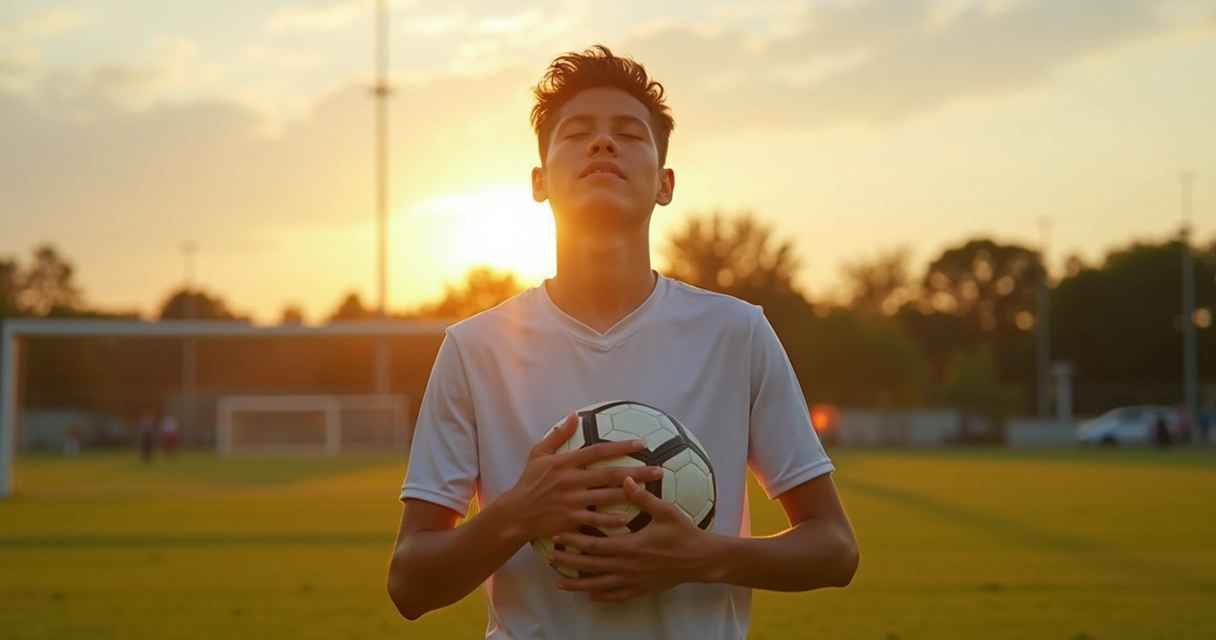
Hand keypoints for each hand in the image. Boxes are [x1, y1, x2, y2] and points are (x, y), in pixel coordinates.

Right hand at [499, 413, 664, 543]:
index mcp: (565, 462)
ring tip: (652, 492)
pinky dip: (611, 519)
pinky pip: (595, 519)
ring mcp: (572, 501)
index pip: (598, 450)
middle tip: (659, 471)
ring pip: (607, 497)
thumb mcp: (538, 453)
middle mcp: (571, 480)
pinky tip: (628, 519)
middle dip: (637, 472)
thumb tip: (574, 415)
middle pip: (610, 474)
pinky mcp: (570, 520)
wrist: (516, 513)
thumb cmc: (529, 482)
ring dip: (631, 494)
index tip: (641, 444)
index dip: (620, 446)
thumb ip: (558, 435)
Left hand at [546, 476, 720, 603]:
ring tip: (559, 583)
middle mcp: (627, 566)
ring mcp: (633, 581)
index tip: (558, 536)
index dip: (574, 541)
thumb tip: (625, 478)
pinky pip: (616, 596)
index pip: (594, 545)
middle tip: (549, 557)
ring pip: (599, 586)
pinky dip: (601, 597)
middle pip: (590, 567)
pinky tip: (590, 596)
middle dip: (568, 562)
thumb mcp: (665, 511)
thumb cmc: (683, 533)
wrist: (701, 560)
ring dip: (578, 585)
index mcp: (630, 546)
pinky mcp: (641, 589)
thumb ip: (642, 497)